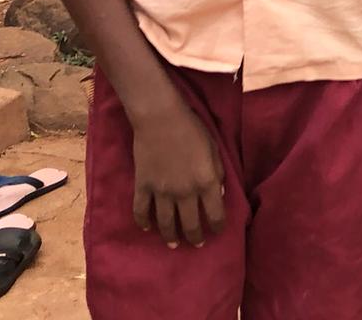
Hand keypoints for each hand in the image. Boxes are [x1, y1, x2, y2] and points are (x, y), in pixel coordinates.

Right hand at [130, 95, 225, 247]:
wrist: (161, 118)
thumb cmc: (193, 130)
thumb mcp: (215, 149)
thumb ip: (218, 173)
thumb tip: (220, 194)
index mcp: (206, 182)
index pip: (215, 214)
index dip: (218, 227)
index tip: (218, 232)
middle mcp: (185, 192)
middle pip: (190, 224)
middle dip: (195, 237)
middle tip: (197, 244)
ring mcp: (162, 192)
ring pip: (166, 223)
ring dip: (171, 237)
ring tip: (174, 244)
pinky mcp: (143, 187)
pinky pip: (141, 211)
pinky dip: (144, 222)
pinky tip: (148, 228)